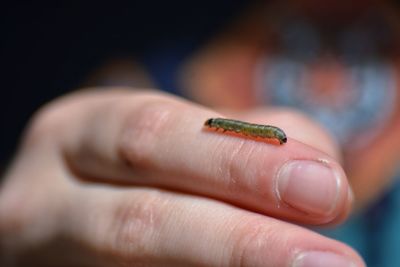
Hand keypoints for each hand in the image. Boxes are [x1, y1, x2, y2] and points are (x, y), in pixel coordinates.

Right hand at [0, 89, 363, 265]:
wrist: (71, 207)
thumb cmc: (139, 163)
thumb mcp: (174, 134)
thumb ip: (244, 140)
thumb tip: (318, 174)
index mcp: (76, 133)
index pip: (152, 137)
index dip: (238, 163)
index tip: (325, 189)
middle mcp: (45, 198)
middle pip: (140, 221)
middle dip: (240, 241)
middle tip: (331, 262)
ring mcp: (43, 258)